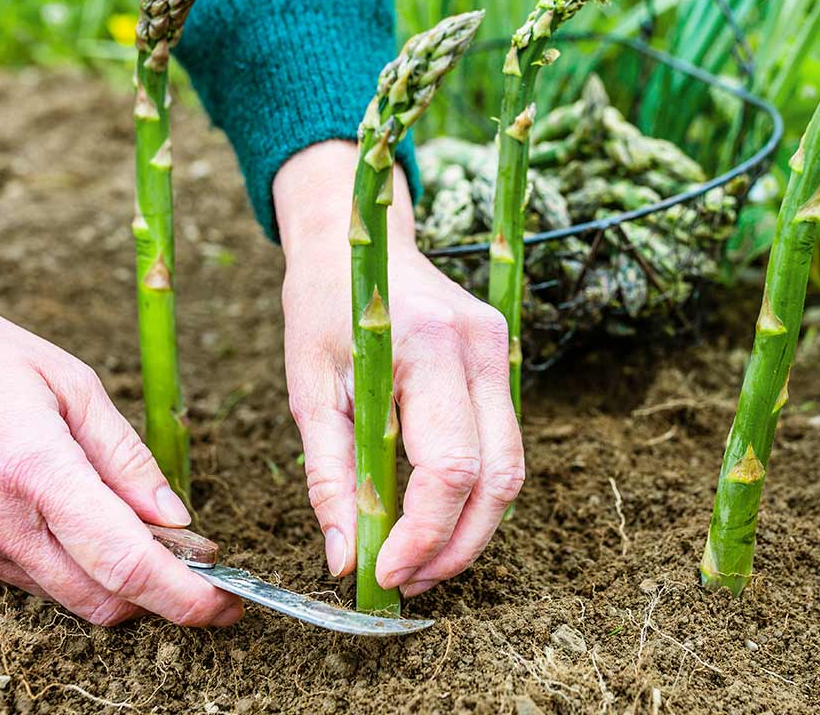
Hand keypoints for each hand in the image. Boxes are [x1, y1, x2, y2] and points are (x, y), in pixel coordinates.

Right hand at [0, 299, 241, 626]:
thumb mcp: (72, 383)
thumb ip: (128, 458)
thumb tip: (178, 517)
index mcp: (34, 467)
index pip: (124, 561)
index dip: (185, 595)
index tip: (225, 604)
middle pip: (102, 599)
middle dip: (161, 596)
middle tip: (197, 564)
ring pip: (67, 597)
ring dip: (118, 581)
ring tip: (143, 534)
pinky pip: (30, 582)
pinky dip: (72, 567)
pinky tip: (83, 527)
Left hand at [275, 140, 524, 597]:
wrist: (358, 237)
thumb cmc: (323, 306)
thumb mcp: (310, 390)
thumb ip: (329, 477)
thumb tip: (345, 561)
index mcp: (429, 345)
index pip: (449, 465)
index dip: (424, 533)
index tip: (384, 573)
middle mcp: (480, 348)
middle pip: (498, 478)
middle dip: (456, 546)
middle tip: (406, 582)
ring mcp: (500, 351)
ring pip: (510, 469)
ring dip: (469, 527)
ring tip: (417, 560)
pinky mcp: (502, 359)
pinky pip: (502, 444)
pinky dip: (472, 491)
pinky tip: (433, 515)